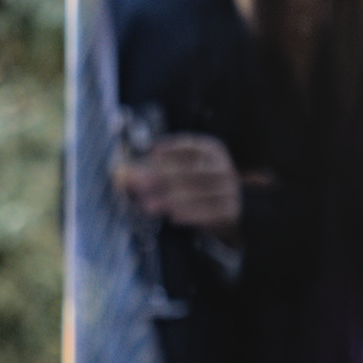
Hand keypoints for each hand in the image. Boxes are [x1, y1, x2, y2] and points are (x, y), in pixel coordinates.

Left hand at [114, 134, 242, 233]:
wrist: (238, 208)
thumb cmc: (203, 187)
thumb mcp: (189, 172)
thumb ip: (161, 170)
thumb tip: (124, 174)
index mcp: (212, 152)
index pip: (192, 145)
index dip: (171, 147)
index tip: (151, 151)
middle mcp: (221, 168)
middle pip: (189, 170)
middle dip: (160, 176)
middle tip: (137, 182)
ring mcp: (228, 189)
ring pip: (197, 193)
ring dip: (170, 198)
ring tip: (148, 204)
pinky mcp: (229, 211)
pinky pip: (209, 212)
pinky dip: (190, 214)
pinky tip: (173, 216)